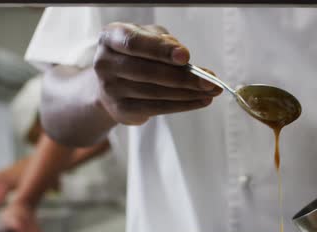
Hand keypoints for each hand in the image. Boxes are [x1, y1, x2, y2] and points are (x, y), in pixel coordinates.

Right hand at [94, 23, 221, 124]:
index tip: (185, 57)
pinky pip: (157, 108)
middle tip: (210, 80)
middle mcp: (105, 63)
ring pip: (156, 93)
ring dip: (188, 93)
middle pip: (148, 72)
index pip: (134, 42)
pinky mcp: (121, 109)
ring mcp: (111, 89)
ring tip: (211, 91)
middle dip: (184, 77)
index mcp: (111, 37)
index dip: (160, 50)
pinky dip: (183, 105)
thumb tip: (183, 57)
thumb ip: (164, 42)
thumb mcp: (147, 38)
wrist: (110, 84)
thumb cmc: (136, 55)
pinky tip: (200, 101)